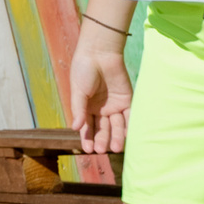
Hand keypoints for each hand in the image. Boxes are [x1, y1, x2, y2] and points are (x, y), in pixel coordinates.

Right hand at [69, 27, 132, 153]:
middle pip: (102, 128)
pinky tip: (127, 137)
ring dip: (116, 137)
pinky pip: (129, 117)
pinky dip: (128, 127)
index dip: (87, 137)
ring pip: (116, 126)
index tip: (88, 150)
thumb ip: (78, 109)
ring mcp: (114, 106)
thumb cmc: (83, 70)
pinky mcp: (127, 101)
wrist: (100, 53)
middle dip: (102, 139)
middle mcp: (100, 108)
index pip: (87, 125)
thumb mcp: (78, 91)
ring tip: (115, 148)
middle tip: (102, 150)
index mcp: (86, 106)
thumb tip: (75, 128)